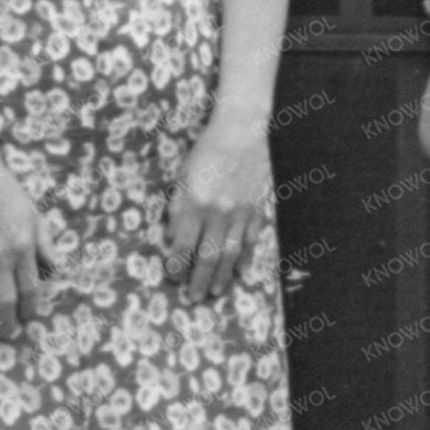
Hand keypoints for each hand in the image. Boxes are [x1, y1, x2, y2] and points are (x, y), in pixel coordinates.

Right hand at [0, 150, 51, 341]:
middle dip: (7, 323)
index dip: (29, 310)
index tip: (27, 320)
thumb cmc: (8, 192)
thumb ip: (46, 245)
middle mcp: (2, 257)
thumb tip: (55, 271)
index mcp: (25, 248)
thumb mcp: (35, 216)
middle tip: (6, 336)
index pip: (30, 290)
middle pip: (6, 301)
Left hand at [166, 127, 273, 306]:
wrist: (241, 131)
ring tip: (214, 292)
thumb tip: (173, 238)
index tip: (172, 278)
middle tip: (192, 298)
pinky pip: (251, 240)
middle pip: (208, 255)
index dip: (176, 264)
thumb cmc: (205, 151)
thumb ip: (177, 208)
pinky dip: (246, 258)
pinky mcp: (257, 208)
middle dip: (198, 280)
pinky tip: (239, 272)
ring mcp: (241, 212)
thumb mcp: (182, 176)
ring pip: (231, 253)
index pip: (183, 243)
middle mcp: (219, 211)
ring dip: (222, 276)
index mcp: (196, 202)